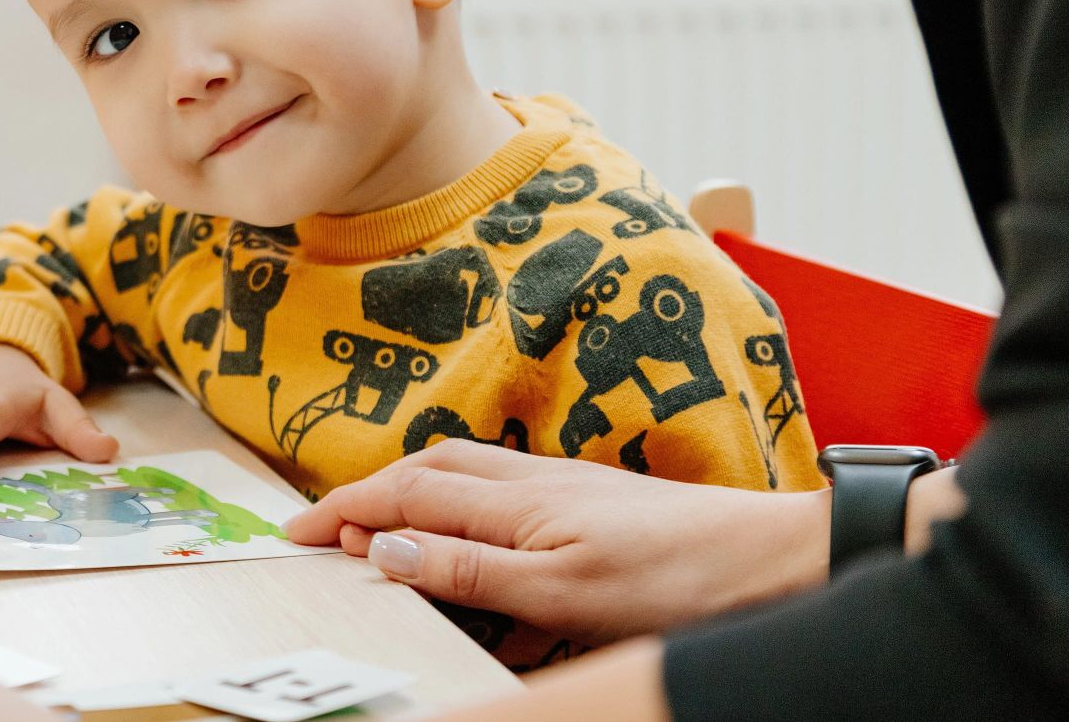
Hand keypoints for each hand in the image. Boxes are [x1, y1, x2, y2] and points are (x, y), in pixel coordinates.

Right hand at [283, 440, 828, 644]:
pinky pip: (516, 524)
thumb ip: (469, 570)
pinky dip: (481, 548)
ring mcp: (568, 496)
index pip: (405, 495)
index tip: (294, 532)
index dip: (343, 509)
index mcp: (516, 499)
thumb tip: (382, 548)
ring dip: (420, 510)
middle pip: (431, 473)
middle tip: (326, 528)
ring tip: (386, 546)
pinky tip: (489, 595)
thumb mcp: (560, 591)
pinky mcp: (598, 518)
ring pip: (472, 491)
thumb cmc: (676, 575)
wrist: (775, 560)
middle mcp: (534, 484)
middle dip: (372, 494)